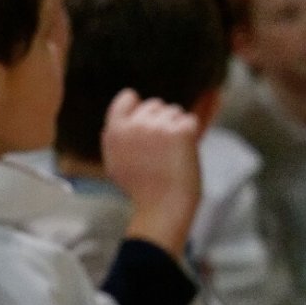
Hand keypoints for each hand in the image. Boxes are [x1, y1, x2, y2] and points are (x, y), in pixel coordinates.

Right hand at [101, 89, 200, 257]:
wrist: (162, 206)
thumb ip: (116, 133)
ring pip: (174, 112)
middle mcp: (134, 125)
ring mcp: (157, 127)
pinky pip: (189, 121)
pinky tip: (182, 154)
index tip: (144, 123)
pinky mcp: (180, 131)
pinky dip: (191, 135)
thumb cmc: (140, 188)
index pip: (127, 98)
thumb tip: (129, 101)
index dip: (137, 107)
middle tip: (159, 149)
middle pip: (154, 105)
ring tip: (170, 155)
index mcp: (114, 131)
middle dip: (160, 121)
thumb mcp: (114, 161)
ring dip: (176, 128)